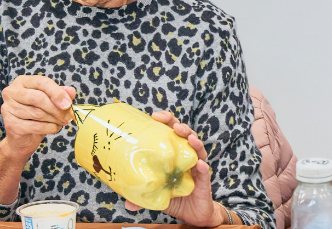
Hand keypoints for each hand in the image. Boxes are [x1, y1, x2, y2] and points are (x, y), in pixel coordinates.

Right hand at [0, 75, 75, 153]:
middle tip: (68, 116)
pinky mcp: (10, 124)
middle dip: (57, 109)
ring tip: (62, 121)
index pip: (42, 82)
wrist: (24, 137)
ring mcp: (8, 108)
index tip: (68, 104)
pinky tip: (54, 128)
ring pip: (38, 113)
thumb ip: (61, 94)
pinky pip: (36, 126)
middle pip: (38, 98)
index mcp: (22, 82)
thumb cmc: (37, 115)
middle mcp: (11, 92)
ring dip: (55, 119)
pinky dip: (50, 128)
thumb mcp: (51, 101)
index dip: (57, 93)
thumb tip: (71, 91)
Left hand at [124, 111, 224, 226]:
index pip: (171, 134)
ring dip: (194, 141)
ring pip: (199, 150)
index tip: (154, 116)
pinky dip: (202, 166)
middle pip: (186, 136)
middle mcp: (186, 158)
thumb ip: (141, 196)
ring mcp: (196, 168)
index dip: (166, 122)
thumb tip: (126, 204)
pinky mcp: (204, 181)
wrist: (191, 215)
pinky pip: (205, 172)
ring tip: (188, 137)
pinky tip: (199, 163)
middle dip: (180, 126)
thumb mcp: (154, 195)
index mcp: (174, 156)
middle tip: (173, 124)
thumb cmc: (173, 198)